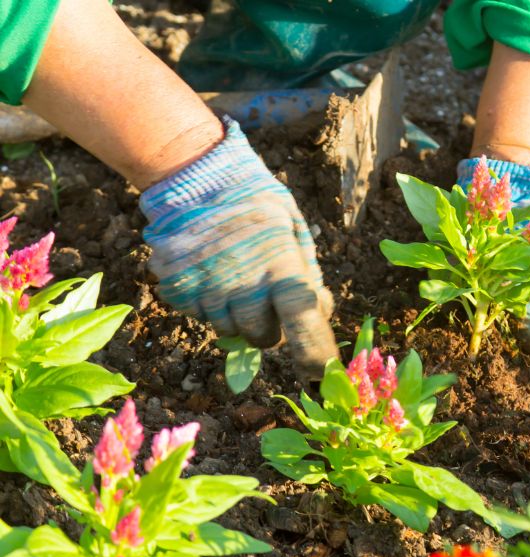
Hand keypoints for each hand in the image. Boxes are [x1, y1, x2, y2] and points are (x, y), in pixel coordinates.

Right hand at [139, 117, 337, 377]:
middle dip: (270, 329)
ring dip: (235, 316)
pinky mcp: (176, 286)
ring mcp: (206, 286)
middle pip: (263, 338)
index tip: (319, 376)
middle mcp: (242, 282)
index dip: (314, 353)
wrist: (194, 174)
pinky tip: (209, 270)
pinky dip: (205, 303)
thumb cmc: (255, 202)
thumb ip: (307, 270)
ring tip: (234, 276)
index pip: (303, 320)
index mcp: (280, 264)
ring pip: (227, 330)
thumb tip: (321, 310)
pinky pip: (197, 314)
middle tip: (266, 301)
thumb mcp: (293, 227)